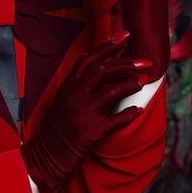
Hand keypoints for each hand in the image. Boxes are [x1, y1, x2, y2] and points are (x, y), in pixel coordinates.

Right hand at [21, 37, 146, 192]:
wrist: (47, 155)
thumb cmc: (59, 128)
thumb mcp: (65, 101)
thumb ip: (81, 86)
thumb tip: (108, 70)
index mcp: (67, 86)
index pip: (89, 59)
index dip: (108, 46)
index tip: (125, 36)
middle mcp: (73, 96)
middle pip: (104, 70)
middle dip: (127, 63)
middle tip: (144, 62)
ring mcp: (82, 113)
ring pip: (112, 91)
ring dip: (131, 85)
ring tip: (141, 82)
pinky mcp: (91, 131)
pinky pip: (117, 119)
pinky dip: (130, 113)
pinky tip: (138, 110)